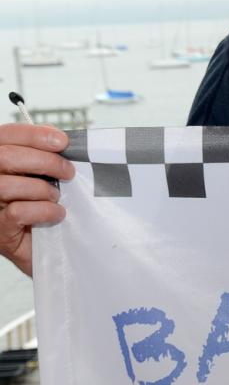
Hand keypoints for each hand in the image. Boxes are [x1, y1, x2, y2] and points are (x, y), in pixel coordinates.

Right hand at [0, 124, 74, 276]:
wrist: (45, 250)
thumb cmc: (41, 208)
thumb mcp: (42, 176)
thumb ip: (44, 155)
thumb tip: (59, 139)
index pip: (6, 135)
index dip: (34, 134)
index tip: (62, 141)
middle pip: (6, 157)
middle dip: (45, 161)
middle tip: (68, 172)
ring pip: (8, 185)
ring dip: (43, 190)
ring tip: (56, 197)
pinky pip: (18, 212)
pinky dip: (44, 211)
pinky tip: (56, 214)